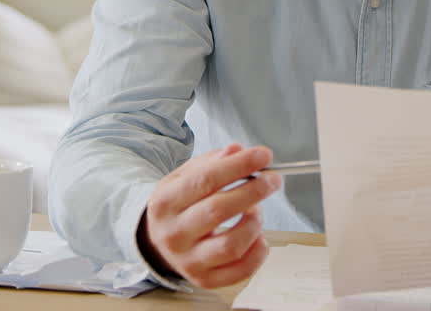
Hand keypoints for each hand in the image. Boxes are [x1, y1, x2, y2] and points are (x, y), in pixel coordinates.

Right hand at [143, 143, 283, 287]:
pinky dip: (259, 251)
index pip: (205, 180)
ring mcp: (188, 261)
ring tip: (256, 209)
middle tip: (273, 179)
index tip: (264, 156)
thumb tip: (237, 150)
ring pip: (231, 245)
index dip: (239, 166)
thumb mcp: (185, 176)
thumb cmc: (180, 203)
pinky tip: (258, 235)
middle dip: (253, 191)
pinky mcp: (205, 279)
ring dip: (255, 222)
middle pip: (218, 211)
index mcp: (165, 202)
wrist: (158, 240)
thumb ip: (213, 162)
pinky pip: (241, 270)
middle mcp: (173, 234)